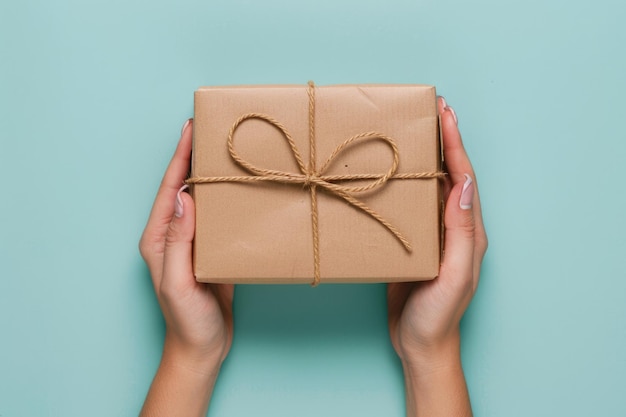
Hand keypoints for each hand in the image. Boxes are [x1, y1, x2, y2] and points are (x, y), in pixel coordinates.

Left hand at [139, 119, 233, 416]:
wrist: (202, 347)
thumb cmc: (187, 320)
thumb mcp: (179, 282)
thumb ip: (179, 240)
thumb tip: (184, 196)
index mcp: (160, 238)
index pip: (170, 189)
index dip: (179, 157)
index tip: (189, 128)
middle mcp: (174, 234)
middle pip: (185, 187)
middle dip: (194, 157)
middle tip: (211, 129)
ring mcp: (194, 242)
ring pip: (204, 199)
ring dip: (213, 175)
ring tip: (227, 150)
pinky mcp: (212, 250)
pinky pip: (219, 218)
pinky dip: (228, 199)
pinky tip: (240, 188)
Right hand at [387, 97, 486, 415]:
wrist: (419, 344)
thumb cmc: (438, 315)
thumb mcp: (453, 275)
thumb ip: (461, 232)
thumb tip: (464, 185)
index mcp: (467, 231)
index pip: (463, 178)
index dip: (455, 144)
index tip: (445, 113)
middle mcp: (452, 226)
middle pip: (448, 174)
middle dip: (441, 141)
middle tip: (428, 111)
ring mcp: (432, 234)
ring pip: (428, 186)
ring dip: (422, 158)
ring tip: (409, 131)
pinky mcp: (412, 242)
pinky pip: (409, 205)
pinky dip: (403, 183)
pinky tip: (389, 173)